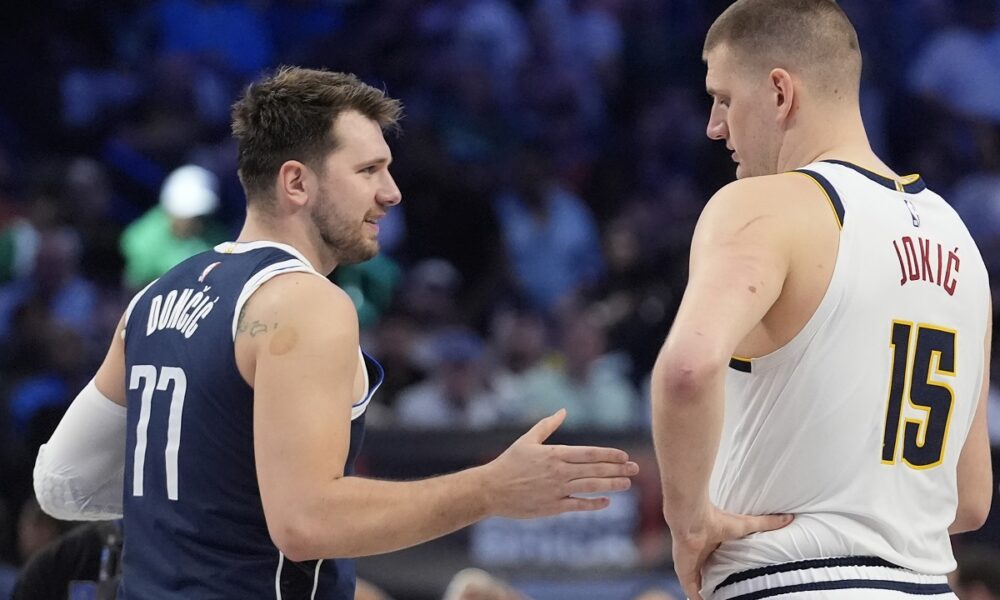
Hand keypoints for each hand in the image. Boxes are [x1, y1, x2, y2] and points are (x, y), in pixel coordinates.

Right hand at [482, 409, 638, 517]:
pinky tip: (606, 502)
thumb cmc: (509, 462)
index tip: (624, 456)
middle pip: (595, 469)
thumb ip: (547, 425)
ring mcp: (557, 490)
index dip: (609, 455)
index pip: (589, 453)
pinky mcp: (553, 507)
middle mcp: (559, 472)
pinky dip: (594, 503)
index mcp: (554, 454)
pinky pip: (578, 505)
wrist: (491, 489)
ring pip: (591, 487)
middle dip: (617, 469)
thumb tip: (563, 411)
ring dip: (612, 485)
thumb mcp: (527, 440)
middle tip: (635, 469)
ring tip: (627, 484)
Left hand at [670, 505, 792, 599]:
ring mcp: (692, 567)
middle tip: (732, 594)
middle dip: (718, 586)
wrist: (693, 520)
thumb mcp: (746, 525)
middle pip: (710, 576)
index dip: (727, 572)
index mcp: (713, 547)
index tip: (738, 581)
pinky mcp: (685, 575)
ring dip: (710, 594)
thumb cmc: (716, 520)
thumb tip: (789, 518)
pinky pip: (692, 593)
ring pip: (701, 586)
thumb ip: (766, 523)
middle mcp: (702, 558)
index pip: (720, 563)